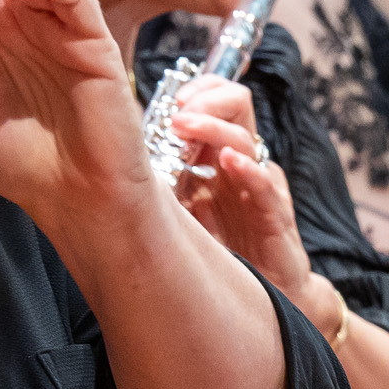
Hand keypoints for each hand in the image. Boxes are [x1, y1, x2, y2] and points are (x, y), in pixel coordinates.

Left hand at [165, 78, 344, 336]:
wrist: (261, 300)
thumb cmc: (218, 252)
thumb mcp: (179, 209)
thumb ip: (160, 179)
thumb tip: (114, 154)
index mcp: (218, 155)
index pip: (219, 99)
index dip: (198, 89)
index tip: (171, 97)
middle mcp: (241, 162)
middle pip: (238, 105)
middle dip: (206, 99)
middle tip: (176, 109)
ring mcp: (259, 187)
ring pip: (246, 139)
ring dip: (214, 127)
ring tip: (185, 124)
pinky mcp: (274, 218)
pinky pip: (266, 186)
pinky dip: (248, 170)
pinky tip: (229, 161)